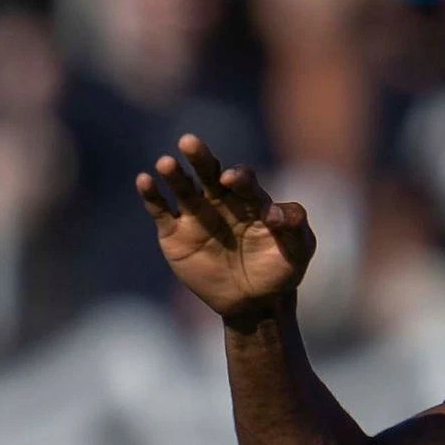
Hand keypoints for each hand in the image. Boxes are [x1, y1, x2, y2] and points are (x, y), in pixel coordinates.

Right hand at [137, 135, 314, 326]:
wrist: (255, 301)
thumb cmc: (281, 269)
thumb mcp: (299, 249)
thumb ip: (295, 225)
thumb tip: (275, 212)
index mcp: (249, 198)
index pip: (242, 179)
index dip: (238, 177)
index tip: (231, 180)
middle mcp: (220, 200)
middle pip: (209, 172)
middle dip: (200, 158)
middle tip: (189, 142)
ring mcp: (196, 215)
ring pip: (182, 187)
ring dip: (174, 174)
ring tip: (166, 163)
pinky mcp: (174, 233)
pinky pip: (160, 210)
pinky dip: (151, 195)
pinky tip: (144, 180)